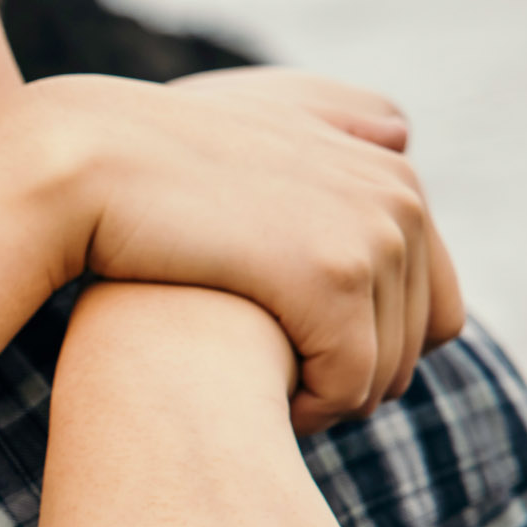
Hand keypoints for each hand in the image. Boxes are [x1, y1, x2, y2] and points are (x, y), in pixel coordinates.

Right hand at [28, 69, 465, 434]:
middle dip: (351, 378)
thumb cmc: (156, 159)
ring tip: (260, 393)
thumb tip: (400, 139)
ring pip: (386, 372)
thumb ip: (339, 121)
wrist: (89, 166)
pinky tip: (258, 403)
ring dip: (327, 398)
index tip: (298, 356)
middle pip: (417, 345)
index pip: (437, 305)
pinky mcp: (331, 278)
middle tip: (272, 384)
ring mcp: (372, 235)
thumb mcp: (261, 115)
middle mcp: (400, 197)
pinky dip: (308, 411)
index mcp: (393, 173)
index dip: (374, 348)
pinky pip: (349, 385)